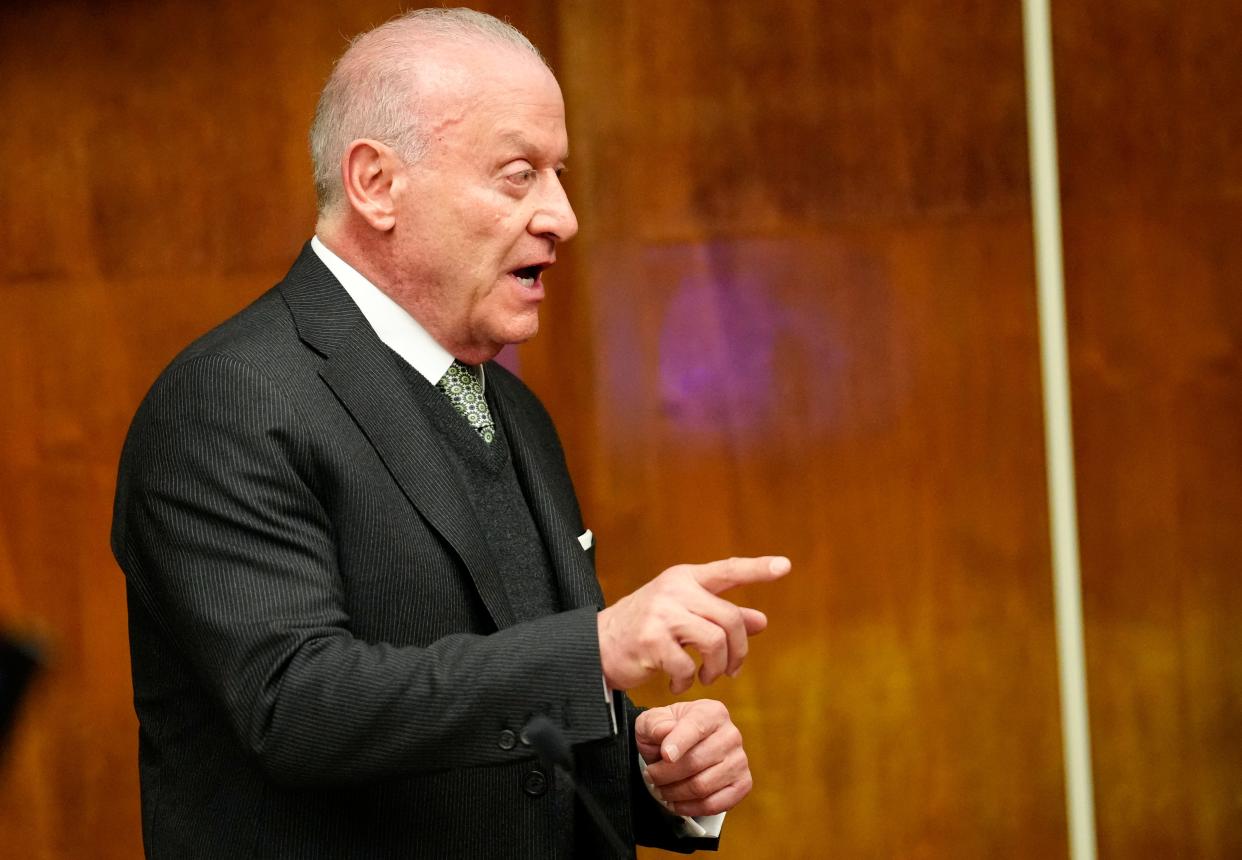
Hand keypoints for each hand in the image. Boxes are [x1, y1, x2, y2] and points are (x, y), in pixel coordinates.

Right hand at [597, 556, 789, 693]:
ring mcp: (661, 613)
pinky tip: (678, 683)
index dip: (757, 569)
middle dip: (737, 651)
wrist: (596, 646)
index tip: (785, 566)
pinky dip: (687, 681)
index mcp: (684, 578)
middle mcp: (674, 590)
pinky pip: (688, 665)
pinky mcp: (650, 640)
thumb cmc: (645, 630)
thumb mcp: (683, 616)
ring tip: (705, 677)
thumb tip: (762, 621)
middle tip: (731, 671)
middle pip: (730, 618)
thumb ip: (721, 617)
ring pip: (715, 641)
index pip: (727, 570)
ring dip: (716, 668)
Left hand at [635, 700, 751, 816]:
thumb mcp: (652, 722)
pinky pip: (714, 804)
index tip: (665, 756)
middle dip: (666, 774)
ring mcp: (739, 760)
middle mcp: (731, 734)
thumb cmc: (667, 733)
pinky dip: (690, 808)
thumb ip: (654, 724)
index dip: (679, 742)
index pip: (696, 727)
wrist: (684, 749)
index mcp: (711, 712)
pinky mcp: (743, 784)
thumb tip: (663, 732)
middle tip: (650, 777)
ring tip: (660, 790)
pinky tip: (676, 804)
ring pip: (703, 786)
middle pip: (696, 762)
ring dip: (675, 793)